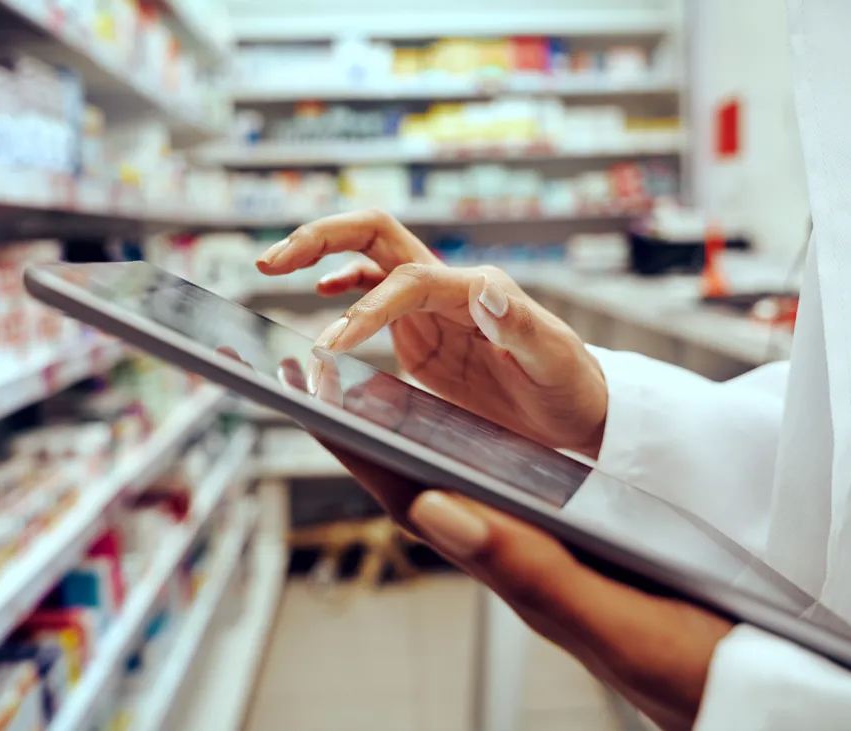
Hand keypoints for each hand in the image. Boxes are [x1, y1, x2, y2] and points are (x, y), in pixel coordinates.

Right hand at [256, 209, 608, 456]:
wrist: (579, 409)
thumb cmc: (571, 386)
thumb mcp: (554, 362)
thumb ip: (521, 326)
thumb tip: (487, 287)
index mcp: (476, 290)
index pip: (406, 279)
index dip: (365, 307)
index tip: (331, 344)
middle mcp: (450, 288)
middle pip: (377, 236)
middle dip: (322, 238)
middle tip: (272, 261)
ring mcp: (433, 307)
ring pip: (369, 259)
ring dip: (321, 254)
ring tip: (272, 267)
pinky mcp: (424, 331)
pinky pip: (376, 293)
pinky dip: (343, 286)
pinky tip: (319, 295)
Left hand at [311, 436, 733, 724]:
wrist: (757, 694)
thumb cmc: (690, 667)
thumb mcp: (615, 617)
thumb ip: (531, 570)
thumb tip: (436, 507)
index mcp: (520, 575)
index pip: (420, 504)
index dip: (362, 452)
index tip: (312, 397)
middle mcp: (524, 567)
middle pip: (429, 493)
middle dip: (372, 439)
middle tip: (326, 381)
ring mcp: (553, 565)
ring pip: (467, 496)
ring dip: (417, 447)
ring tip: (377, 401)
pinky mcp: (586, 561)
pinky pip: (514, 504)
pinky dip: (481, 464)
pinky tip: (479, 449)